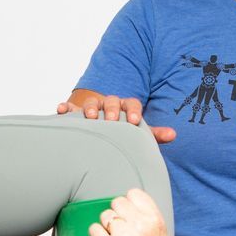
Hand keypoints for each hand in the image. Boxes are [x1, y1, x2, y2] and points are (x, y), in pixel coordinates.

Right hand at [55, 91, 178, 143]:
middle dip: (111, 109)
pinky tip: (61, 110)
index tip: (134, 121)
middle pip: (111, 101)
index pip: (132, 103)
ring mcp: (91, 107)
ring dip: (89, 108)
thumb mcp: (138, 134)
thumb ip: (154, 134)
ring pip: (90, 103)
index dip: (133, 110)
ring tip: (89, 117)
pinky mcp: (75, 113)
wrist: (103, 131)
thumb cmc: (123, 132)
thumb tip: (174, 135)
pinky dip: (65, 107)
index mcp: (126, 107)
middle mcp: (109, 104)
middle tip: (111, 120)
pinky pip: (69, 108)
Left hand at [89, 190, 178, 235]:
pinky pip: (94, 230)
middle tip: (119, 233)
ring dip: (105, 227)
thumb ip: (150, 221)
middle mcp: (140, 226)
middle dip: (115, 216)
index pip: (134, 194)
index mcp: (155, 221)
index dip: (128, 205)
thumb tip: (132, 206)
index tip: (127, 216)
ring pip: (104, 216)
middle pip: (116, 202)